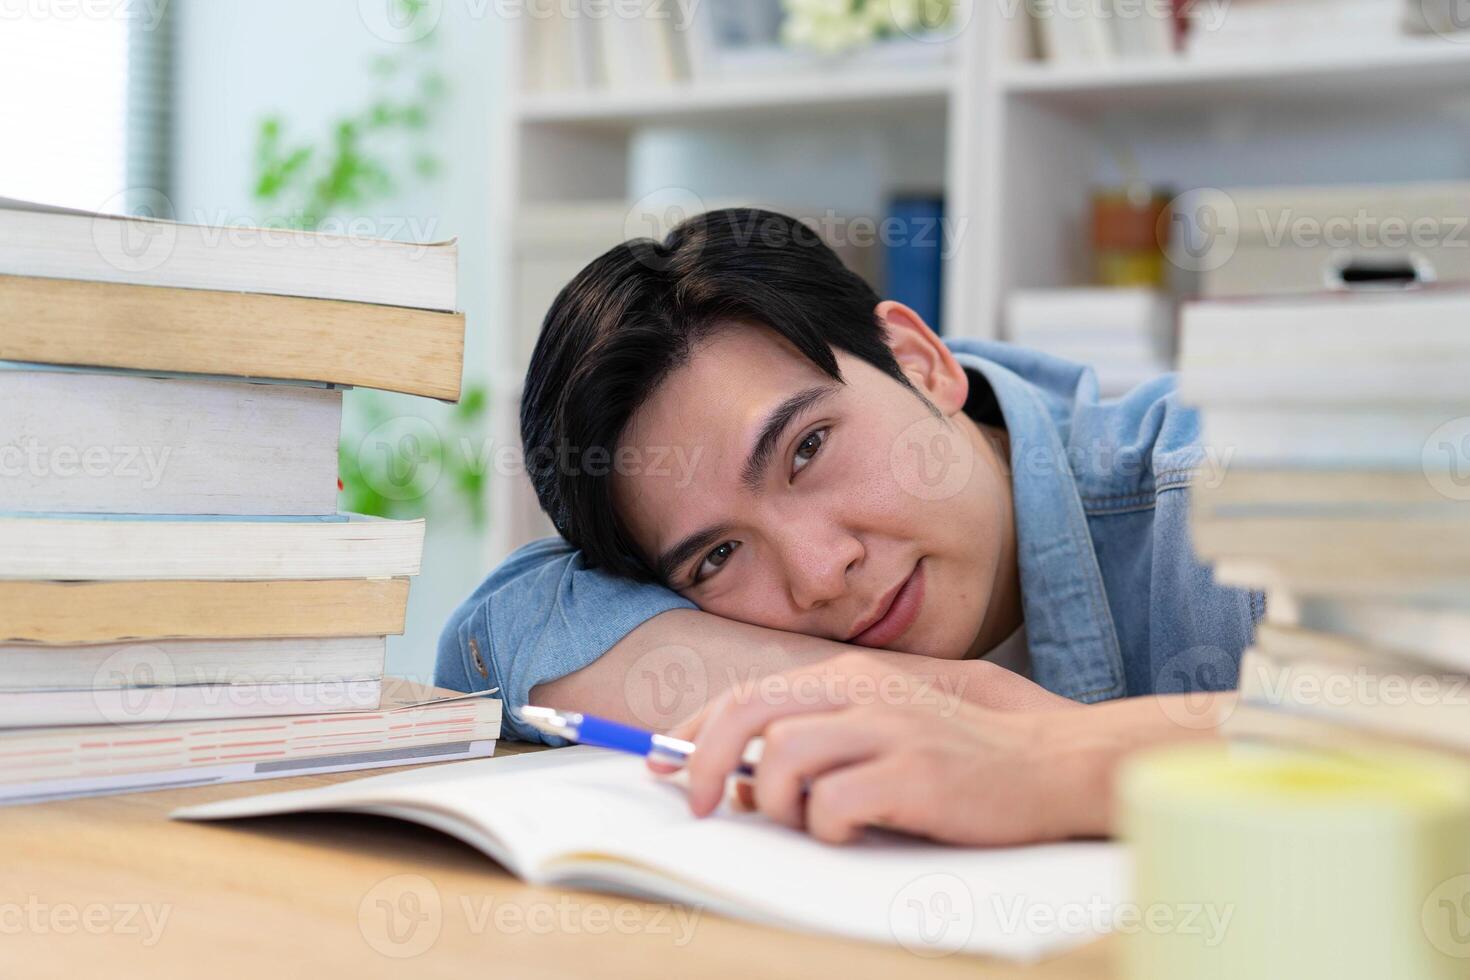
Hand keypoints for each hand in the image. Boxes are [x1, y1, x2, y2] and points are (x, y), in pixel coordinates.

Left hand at [656, 653, 1230, 845]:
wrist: (1052, 764)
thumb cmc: (959, 755)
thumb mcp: (883, 727)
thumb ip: (819, 738)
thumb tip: (736, 776)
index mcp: (849, 677)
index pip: (747, 695)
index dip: (693, 732)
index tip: (661, 764)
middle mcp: (863, 693)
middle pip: (750, 715)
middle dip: (704, 762)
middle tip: (697, 806)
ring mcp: (890, 731)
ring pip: (783, 757)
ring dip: (775, 801)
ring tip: (810, 820)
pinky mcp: (916, 777)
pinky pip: (835, 805)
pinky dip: (828, 828)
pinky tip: (855, 831)